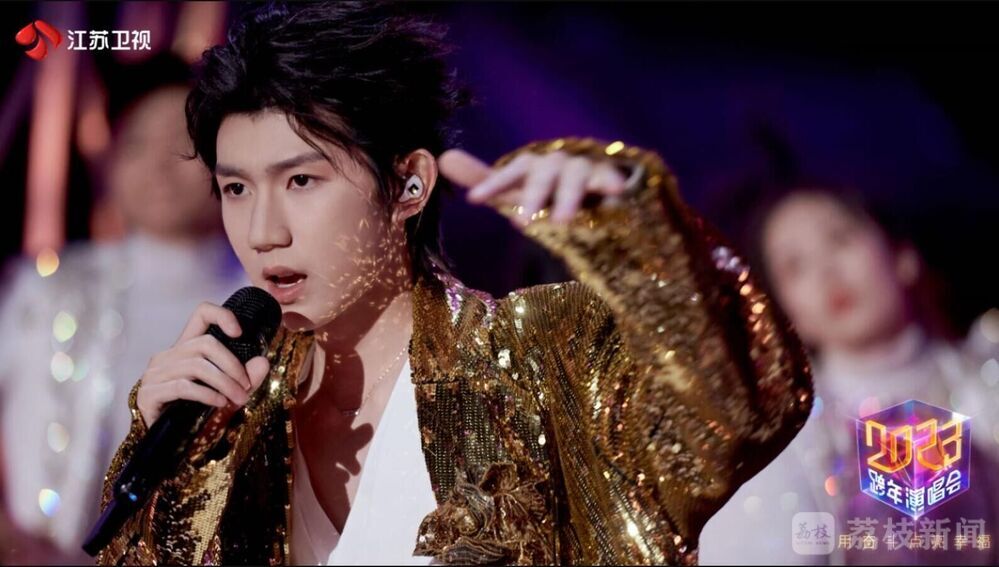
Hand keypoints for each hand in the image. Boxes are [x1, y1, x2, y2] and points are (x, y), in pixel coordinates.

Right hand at [135, 302, 270, 427]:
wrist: (163, 442)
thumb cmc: (193, 412)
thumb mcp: (226, 391)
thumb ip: (245, 378)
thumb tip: (263, 362)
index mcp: (185, 348)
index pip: (201, 314)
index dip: (222, 315)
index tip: (239, 332)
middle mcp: (167, 355)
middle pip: (205, 343)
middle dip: (232, 364)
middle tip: (247, 386)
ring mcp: (155, 373)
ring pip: (197, 366)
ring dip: (225, 383)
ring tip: (239, 398)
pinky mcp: (150, 393)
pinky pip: (183, 386)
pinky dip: (207, 394)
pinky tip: (220, 403)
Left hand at [439, 147, 630, 225]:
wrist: (595, 185)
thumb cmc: (547, 190)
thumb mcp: (515, 190)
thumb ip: (484, 179)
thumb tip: (443, 156)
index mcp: (532, 166)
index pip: (511, 171)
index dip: (493, 183)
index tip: (475, 201)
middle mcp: (557, 162)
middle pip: (543, 175)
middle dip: (532, 197)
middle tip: (520, 225)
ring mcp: (585, 168)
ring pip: (575, 176)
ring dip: (568, 197)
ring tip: (561, 222)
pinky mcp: (610, 178)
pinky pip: (610, 178)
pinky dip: (611, 182)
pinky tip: (615, 193)